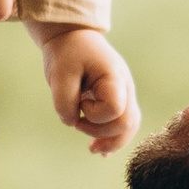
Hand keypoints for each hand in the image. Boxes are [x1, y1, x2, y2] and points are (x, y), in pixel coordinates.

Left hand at [37, 23, 139, 158]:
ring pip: (130, 127)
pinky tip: (100, 151)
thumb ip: (64, 102)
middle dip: (102, 133)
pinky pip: (123, 124)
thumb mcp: (59, 74)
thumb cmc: (67, 53)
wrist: (72, 38)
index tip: (79, 103)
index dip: (95, 115)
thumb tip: (73, 122)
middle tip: (78, 124)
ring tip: (92, 150)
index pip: (115, 109)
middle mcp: (125, 87)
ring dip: (111, 141)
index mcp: (114, 77)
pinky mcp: (117, 100)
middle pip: (128, 123)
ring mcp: (124, 94)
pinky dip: (112, 139)